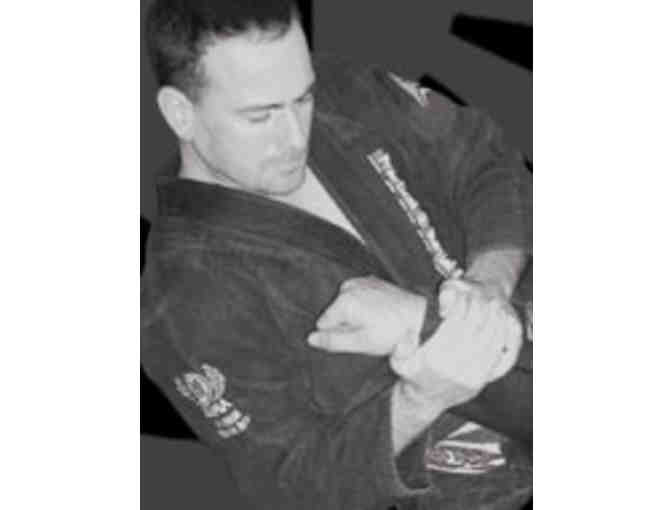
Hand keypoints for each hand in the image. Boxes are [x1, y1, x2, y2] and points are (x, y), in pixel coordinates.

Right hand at [307, 276, 425, 356]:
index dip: (337, 335)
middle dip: (347, 325)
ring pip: (346, 306)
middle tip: (368, 332)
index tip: (357, 336)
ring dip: (356, 317)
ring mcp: (362, 282)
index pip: (323, 324)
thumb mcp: (361, 342)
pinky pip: (358, 298)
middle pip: (335, 313)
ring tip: (376, 323)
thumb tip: (311, 339)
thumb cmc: (394, 331)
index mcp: (345, 301)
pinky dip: (365, 307)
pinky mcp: (372, 282)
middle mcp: (350, 287)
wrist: (421, 318)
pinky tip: (380, 314)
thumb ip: (333, 341)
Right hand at [391, 292, 521, 408]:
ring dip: (493, 320)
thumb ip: (400, 347)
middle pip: (474, 329)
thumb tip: (408, 335)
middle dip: (479, 310)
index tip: (463, 296)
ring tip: (493, 306)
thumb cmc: (413, 374)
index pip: (454, 324)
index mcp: (434, 358)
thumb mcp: (398, 362)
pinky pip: (495, 354)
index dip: (461, 306)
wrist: (425, 401)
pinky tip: (499, 325)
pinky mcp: (480, 380)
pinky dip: (500, 337)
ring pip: (488, 340)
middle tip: (481, 297)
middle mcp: (453, 367)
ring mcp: (469, 375)